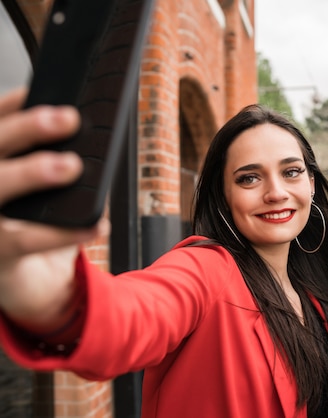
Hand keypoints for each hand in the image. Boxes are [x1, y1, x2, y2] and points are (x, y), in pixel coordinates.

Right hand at [0, 88, 107, 329]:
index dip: (11, 104)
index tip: (43, 89)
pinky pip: (25, 240)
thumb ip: (52, 162)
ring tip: (70, 164)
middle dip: (27, 128)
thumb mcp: (40, 189)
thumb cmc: (32, 222)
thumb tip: (93, 136)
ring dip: (31, 172)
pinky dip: (65, 232)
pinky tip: (97, 224)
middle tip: (68, 118)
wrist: (22, 281)